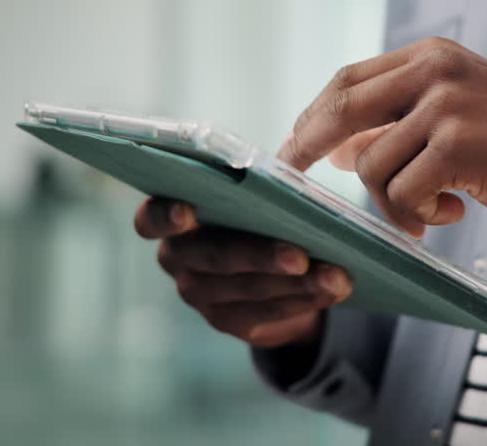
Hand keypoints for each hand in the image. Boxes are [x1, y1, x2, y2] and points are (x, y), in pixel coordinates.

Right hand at [134, 197, 352, 348]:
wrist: (263, 269)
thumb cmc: (252, 213)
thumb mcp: (247, 196)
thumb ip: (252, 186)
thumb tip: (293, 166)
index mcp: (171, 217)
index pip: (150, 219)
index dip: (164, 217)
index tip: (187, 211)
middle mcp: (177, 259)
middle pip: (213, 257)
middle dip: (259, 255)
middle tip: (299, 254)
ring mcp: (198, 294)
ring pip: (247, 288)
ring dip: (297, 283)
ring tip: (336, 275)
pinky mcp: (226, 321)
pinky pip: (267, 311)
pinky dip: (304, 299)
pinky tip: (332, 290)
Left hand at [280, 37, 486, 237]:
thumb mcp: (455, 115)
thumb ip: (398, 121)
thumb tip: (334, 147)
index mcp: (432, 54)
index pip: (348, 79)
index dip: (314, 114)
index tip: (294, 144)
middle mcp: (436, 69)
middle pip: (342, 107)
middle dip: (309, 146)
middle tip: (294, 176)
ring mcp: (447, 105)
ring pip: (372, 164)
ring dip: (391, 202)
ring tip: (430, 211)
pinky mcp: (459, 146)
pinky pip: (402, 193)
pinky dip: (418, 216)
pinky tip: (453, 213)